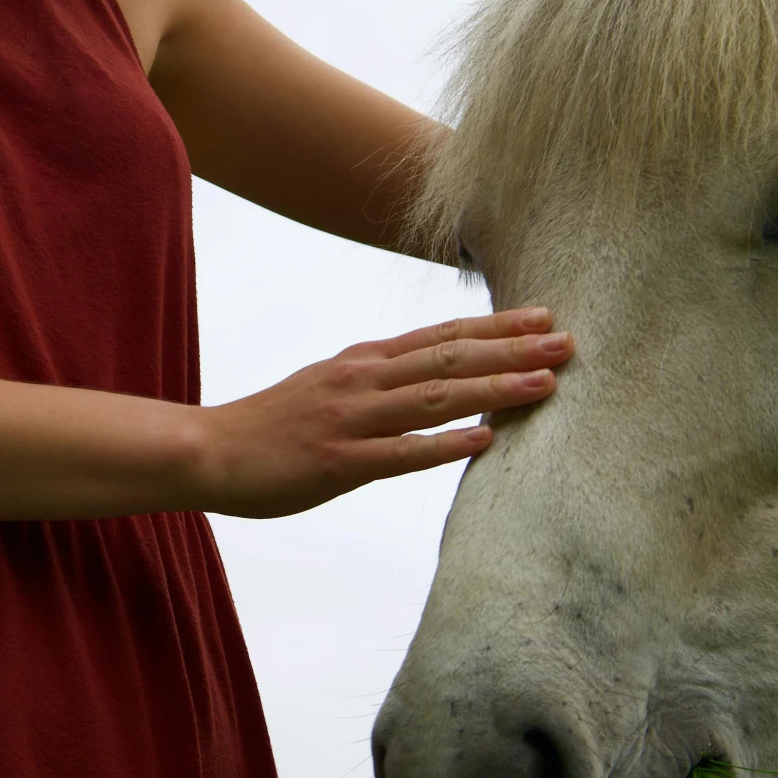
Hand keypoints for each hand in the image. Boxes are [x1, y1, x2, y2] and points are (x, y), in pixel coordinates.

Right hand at [191, 309, 569, 518]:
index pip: (441, 336)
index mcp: (364, 360)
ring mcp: (352, 418)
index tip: (543, 316)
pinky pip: (401, 452)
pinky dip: (446, 444)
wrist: (210, 450)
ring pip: (436, 397)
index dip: (495, 326)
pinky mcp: (339, 461)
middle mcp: (363, 379)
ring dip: (494, 388)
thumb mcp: (329, 384)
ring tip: (546, 383)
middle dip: (512, 348)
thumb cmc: (273, 425)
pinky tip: (486, 440)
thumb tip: (430, 378)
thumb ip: (378, 379)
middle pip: (449, 358)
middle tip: (567, 341)